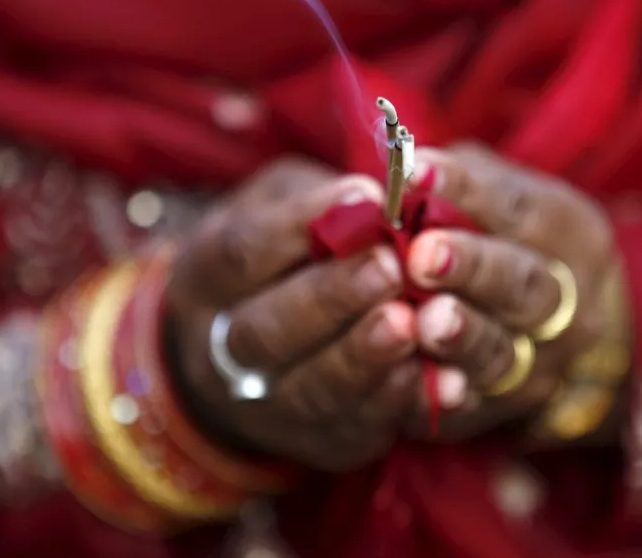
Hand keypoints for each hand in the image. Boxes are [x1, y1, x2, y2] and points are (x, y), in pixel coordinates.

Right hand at [165, 159, 419, 471]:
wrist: (262, 352)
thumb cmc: (284, 255)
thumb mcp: (280, 207)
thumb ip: (318, 203)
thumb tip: (374, 198)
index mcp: (206, 278)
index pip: (243, 253)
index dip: (301, 225)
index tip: (368, 196)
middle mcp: (220, 352)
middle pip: (267, 332)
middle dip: (332, 299)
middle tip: (390, 267)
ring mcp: (266, 408)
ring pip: (310, 390)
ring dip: (365, 358)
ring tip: (411, 323)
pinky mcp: (317, 445)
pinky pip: (356, 431)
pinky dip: (398, 404)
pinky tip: (436, 376)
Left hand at [402, 144, 621, 440]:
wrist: (565, 333)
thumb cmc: (508, 243)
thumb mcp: (501, 200)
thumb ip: (460, 185)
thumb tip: (404, 168)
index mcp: (565, 232)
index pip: (518, 207)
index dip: (467, 189)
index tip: (415, 171)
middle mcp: (566, 302)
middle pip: (524, 285)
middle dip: (472, 267)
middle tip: (422, 254)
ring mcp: (541, 363)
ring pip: (504, 352)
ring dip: (463, 336)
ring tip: (425, 321)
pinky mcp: (503, 411)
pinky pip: (474, 407)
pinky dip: (441, 395)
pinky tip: (409, 378)